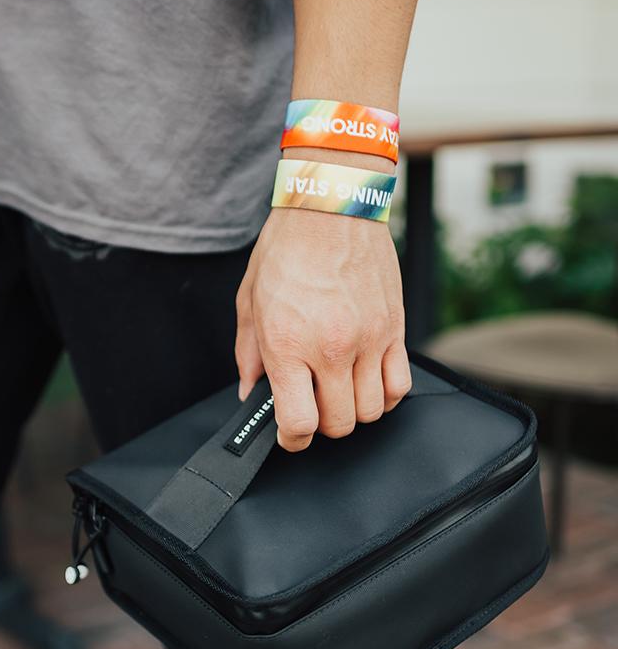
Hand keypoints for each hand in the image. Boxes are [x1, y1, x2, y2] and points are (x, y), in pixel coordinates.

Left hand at [235, 206, 411, 451]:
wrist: (331, 206)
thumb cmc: (286, 250)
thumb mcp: (249, 302)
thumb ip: (248, 354)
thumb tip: (250, 392)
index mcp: (289, 345)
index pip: (299, 423)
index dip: (293, 441)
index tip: (290, 437)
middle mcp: (332, 348)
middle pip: (338, 424)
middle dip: (322, 427)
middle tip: (311, 408)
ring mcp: (369, 340)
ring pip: (371, 411)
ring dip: (353, 412)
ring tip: (338, 394)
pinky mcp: (395, 328)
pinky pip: (400, 385)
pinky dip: (385, 395)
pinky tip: (367, 382)